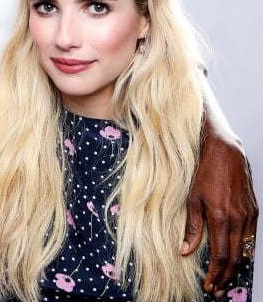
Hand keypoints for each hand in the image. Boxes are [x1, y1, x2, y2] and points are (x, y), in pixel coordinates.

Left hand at [181, 126, 257, 295]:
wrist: (226, 153)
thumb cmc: (205, 173)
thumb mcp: (192, 199)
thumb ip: (191, 227)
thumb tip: (185, 251)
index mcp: (222, 218)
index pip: (222, 255)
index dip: (216, 273)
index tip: (210, 285)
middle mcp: (240, 220)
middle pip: (236, 257)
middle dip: (226, 276)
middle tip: (218, 289)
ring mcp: (250, 216)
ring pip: (245, 249)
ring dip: (236, 266)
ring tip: (225, 278)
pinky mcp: (254, 211)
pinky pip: (250, 237)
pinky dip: (244, 251)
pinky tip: (237, 257)